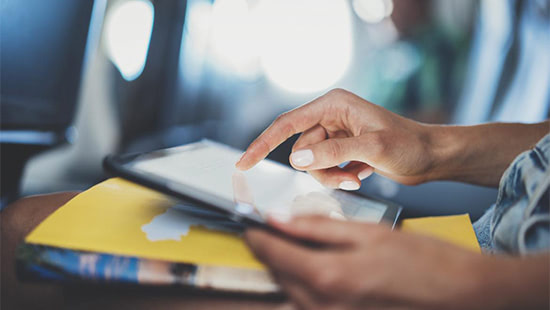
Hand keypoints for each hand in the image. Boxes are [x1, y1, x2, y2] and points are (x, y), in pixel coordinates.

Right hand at [236, 88, 435, 188]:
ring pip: (312, 163)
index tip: (243, 162)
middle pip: (301, 150)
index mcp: (333, 105)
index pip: (288, 124)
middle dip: (319, 170)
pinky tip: (361, 175)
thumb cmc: (409, 145)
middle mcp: (330, 117)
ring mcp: (335, 134)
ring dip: (331, 176)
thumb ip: (333, 152)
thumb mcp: (372, 148)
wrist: (431, 156)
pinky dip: (339, 177)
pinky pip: (324, 168)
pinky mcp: (341, 149)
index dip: (263, 143)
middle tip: (346, 178)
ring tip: (356, 178)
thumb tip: (297, 159)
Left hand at [245, 216, 549, 309]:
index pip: (273, 253)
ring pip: (289, 292)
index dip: (257, 236)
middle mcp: (324, 305)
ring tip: (289, 246)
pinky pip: (307, 305)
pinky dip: (301, 285)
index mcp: (328, 276)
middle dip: (268, 252)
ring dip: (283, 269)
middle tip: (269, 230)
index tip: (250, 223)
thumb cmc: (419, 258)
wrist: (458, 292)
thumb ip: (317, 226)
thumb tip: (279, 218)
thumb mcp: (366, 232)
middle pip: (277, 275)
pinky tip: (312, 268)